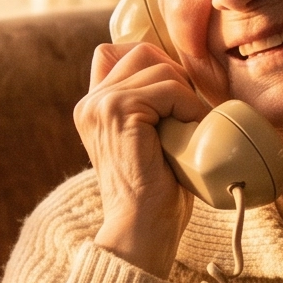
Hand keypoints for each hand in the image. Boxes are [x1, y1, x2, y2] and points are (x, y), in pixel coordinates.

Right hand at [78, 39, 206, 274]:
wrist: (141, 229)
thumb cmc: (155, 192)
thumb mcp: (149, 141)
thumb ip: (150, 109)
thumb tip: (181, 77)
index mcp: (93, 107)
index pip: (118, 52)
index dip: (152, 62)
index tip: (176, 94)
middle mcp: (91, 102)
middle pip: (143, 52)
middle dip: (175, 77)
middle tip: (188, 116)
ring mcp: (102, 104)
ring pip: (161, 67)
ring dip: (186, 96)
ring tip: (191, 130)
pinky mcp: (120, 110)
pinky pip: (170, 89)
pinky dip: (190, 108)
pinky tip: (191, 135)